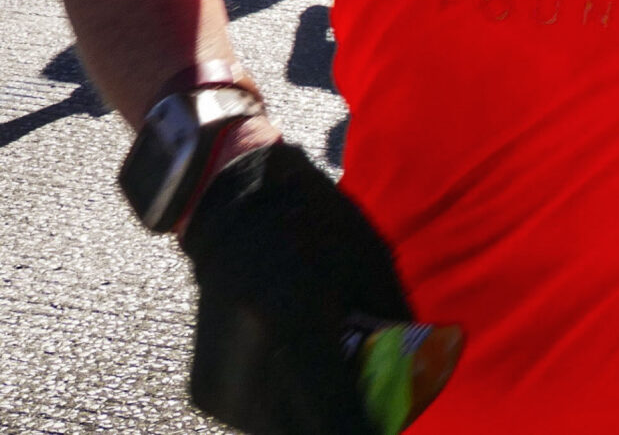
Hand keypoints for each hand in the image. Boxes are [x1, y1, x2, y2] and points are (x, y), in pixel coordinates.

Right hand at [180, 140, 414, 434]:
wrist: (237, 209)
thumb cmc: (319, 230)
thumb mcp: (372, 273)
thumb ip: (391, 341)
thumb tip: (409, 397)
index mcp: (290, 325)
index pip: (336, 416)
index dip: (369, 429)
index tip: (389, 424)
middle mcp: (247, 362)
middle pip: (308, 432)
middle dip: (347, 423)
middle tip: (371, 402)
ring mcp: (220, 382)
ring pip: (283, 431)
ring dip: (318, 417)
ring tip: (337, 377)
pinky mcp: (206, 391)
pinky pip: (260, 422)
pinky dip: (291, 409)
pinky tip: (304, 372)